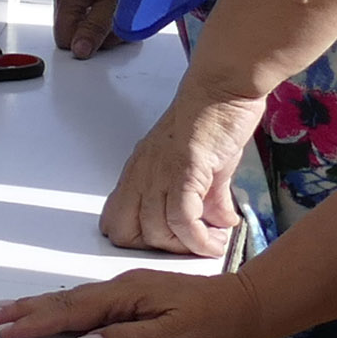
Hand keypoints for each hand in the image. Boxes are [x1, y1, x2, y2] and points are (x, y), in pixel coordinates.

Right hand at [0, 265, 260, 337]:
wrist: (248, 306)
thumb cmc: (217, 325)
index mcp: (128, 296)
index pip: (73, 312)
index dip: (36, 322)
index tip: (5, 330)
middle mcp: (122, 288)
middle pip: (65, 301)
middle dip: (25, 309)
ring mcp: (128, 291)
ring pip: (73, 300)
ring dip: (38, 306)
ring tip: (8, 311)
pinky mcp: (134, 299)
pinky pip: (87, 303)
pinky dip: (61, 307)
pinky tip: (52, 310)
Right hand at [51, 0, 125, 58]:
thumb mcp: (114, 2)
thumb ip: (95, 29)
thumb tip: (79, 50)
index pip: (64, 38)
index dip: (87, 44)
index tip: (108, 38)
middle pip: (74, 26)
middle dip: (98, 31)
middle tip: (123, 22)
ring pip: (84, 14)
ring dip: (106, 18)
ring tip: (127, 6)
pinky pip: (92, 0)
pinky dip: (108, 4)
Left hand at [99, 75, 257, 257]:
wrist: (221, 88)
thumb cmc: (209, 118)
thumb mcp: (205, 167)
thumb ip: (208, 198)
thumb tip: (219, 222)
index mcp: (139, 173)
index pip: (115, 221)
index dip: (142, 240)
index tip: (172, 244)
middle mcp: (141, 174)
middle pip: (126, 233)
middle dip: (160, 249)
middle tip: (190, 246)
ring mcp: (158, 173)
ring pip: (155, 231)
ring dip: (186, 247)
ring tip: (212, 242)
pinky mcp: (183, 171)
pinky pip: (181, 220)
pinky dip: (199, 239)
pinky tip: (215, 239)